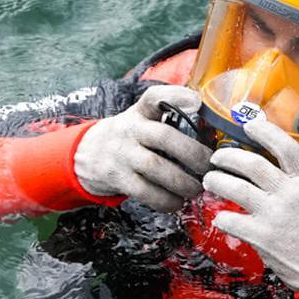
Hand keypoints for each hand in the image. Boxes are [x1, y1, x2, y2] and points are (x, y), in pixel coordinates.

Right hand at [74, 85, 213, 211]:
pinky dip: (165, 200)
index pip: (154, 96)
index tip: (197, 102)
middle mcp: (130, 129)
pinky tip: (176, 202)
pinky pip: (144, 192)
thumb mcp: (141, 119)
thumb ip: (168, 120)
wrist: (85, 154)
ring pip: (156, 167)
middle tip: (208, 167)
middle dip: (192, 154)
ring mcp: (122, 154)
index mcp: (140, 112)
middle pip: (163, 137)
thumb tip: (213, 133)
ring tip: (195, 189)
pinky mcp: (116, 178)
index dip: (176, 96)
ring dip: (182, 182)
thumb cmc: (128, 137)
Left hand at [201, 114, 298, 288]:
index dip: (264, 131)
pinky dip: (221, 217)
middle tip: (218, 158)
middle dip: (228, 157)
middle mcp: (290, 193)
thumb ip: (298, 184)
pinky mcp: (262, 236)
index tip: (249, 125)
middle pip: (251, 163)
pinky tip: (221, 218)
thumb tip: (275, 173)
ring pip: (235, 187)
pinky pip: (230, 219)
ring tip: (210, 181)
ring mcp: (274, 214)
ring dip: (217, 181)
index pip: (285, 146)